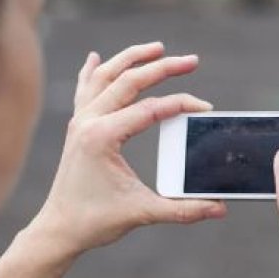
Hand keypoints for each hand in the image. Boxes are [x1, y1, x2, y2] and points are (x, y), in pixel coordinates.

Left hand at [34, 42, 226, 255]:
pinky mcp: (76, 128)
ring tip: (158, 48)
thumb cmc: (95, 220)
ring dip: (131, 58)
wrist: (58, 229)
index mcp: (103, 136)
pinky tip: (96, 58)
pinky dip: (93, 72)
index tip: (204, 109)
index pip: (150, 109)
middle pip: (129, 81)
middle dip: (162, 67)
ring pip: (105, 77)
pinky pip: (85, 90)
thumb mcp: (143, 213)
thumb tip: (219, 209)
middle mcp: (88, 122)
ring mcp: (79, 122)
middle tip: (192, 61)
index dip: (181, 105)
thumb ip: (183, 210)